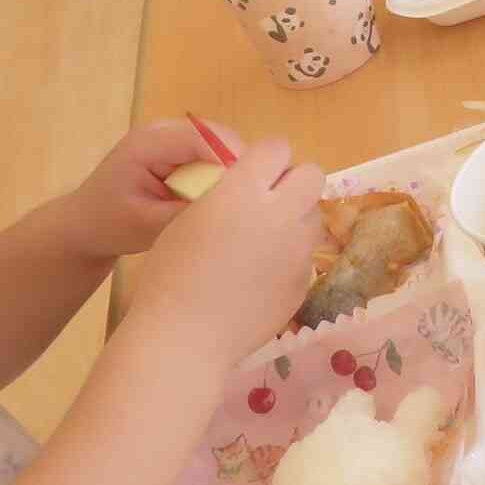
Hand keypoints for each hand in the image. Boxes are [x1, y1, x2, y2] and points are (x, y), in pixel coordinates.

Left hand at [53, 118, 239, 262]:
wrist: (84, 225)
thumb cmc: (110, 225)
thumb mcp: (148, 225)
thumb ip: (188, 210)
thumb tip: (232, 204)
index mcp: (149, 142)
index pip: (204, 139)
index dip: (233, 160)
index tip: (255, 192)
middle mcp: (164, 130)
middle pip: (218, 136)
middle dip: (239, 165)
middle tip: (255, 201)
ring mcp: (172, 137)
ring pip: (221, 145)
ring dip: (233, 170)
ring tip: (244, 202)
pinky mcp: (179, 150)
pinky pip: (213, 155)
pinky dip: (223, 175)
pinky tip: (225, 200)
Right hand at [120, 133, 322, 361]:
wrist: (185, 336)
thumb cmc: (171, 273)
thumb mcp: (189, 217)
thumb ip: (227, 193)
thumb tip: (250, 188)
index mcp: (244, 192)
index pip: (277, 147)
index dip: (264, 159)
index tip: (250, 174)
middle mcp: (281, 215)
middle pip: (312, 174)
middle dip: (292, 182)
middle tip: (266, 203)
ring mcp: (298, 251)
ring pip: (313, 215)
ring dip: (294, 219)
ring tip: (262, 243)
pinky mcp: (304, 282)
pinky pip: (306, 255)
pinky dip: (289, 258)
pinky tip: (260, 278)